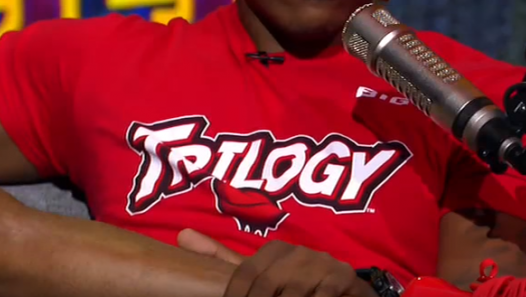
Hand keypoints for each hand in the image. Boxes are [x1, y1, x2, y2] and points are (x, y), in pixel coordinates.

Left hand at [178, 229, 377, 296]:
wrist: (344, 291)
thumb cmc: (297, 287)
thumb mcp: (261, 274)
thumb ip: (224, 259)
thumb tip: (181, 235)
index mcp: (273, 250)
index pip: (244, 273)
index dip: (234, 296)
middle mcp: (296, 252)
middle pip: (266, 283)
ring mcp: (322, 263)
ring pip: (293, 293)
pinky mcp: (343, 277)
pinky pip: (322, 295)